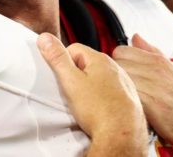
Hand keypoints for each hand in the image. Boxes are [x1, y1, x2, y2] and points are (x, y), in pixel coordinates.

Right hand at [37, 33, 147, 156]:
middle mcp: (115, 68)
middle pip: (87, 63)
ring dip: (89, 87)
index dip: (63, 62)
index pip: (74, 49)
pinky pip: (108, 92)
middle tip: (71, 91)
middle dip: (76, 75)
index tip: (61, 76)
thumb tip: (46, 38)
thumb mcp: (71, 81)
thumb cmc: (100, 110)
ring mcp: (123, 82)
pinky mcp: (127, 97)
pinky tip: (96, 109)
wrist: (122, 134)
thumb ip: (57, 58)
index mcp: (100, 59)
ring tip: (84, 103)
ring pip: (99, 78)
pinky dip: (101, 98)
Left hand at [113, 34, 172, 156]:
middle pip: (116, 64)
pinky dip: (126, 102)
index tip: (123, 75)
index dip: (118, 64)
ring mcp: (153, 86)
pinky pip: (126, 96)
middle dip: (116, 77)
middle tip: (124, 90)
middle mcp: (155, 69)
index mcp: (159, 60)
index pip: (120, 50)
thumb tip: (135, 37)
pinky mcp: (151, 105)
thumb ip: (152, 53)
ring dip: (119, 90)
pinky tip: (133, 110)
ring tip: (128, 101)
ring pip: (119, 79)